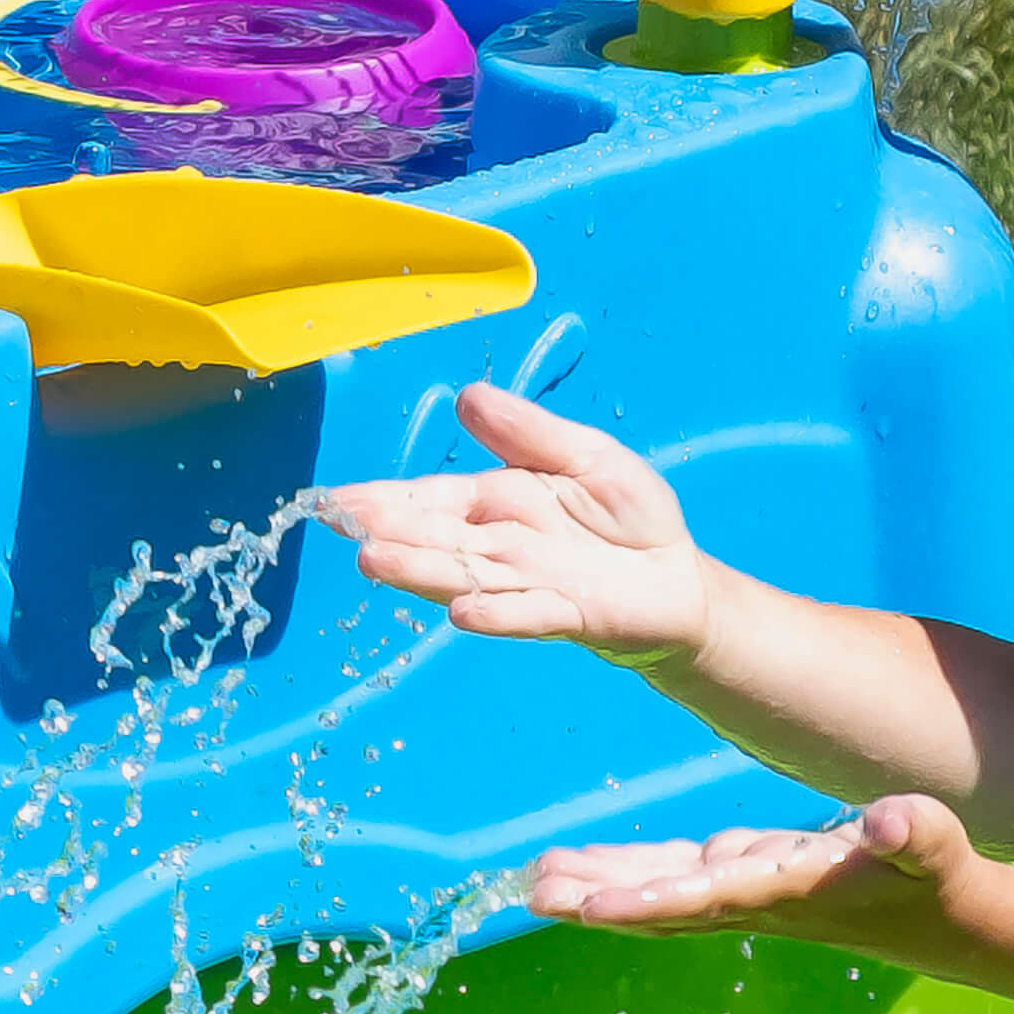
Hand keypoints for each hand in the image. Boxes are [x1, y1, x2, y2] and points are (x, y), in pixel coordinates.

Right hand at [315, 381, 712, 663]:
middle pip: (437, 540)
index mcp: (496, 503)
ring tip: (374, 562)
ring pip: (468, 576)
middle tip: (341, 526)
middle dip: (390, 533)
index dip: (383, 500)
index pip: (429, 501)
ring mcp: (532, 585)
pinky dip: (499, 614)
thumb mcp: (584, 455)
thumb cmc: (630, 518)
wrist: (680, 578)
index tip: (333, 500)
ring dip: (422, 572)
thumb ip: (528, 433)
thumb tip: (466, 398)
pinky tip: (462, 611)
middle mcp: (502, 547)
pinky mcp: (571, 615)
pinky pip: (529, 614)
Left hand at [529, 793, 978, 957]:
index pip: (713, 898)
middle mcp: (756, 900)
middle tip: (532, 896)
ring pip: (657, 894)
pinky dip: (624, 874)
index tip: (596, 905)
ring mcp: (745, 893)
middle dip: (598, 902)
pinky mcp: (745, 879)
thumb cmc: (939, 880)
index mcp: (792, 891)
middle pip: (663, 904)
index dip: (653, 901)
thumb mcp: (937, 850)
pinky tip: (579, 869)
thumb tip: (893, 817)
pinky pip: (671, 881)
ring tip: (532, 883)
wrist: (943, 923)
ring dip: (596, 889)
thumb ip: (918, 834)